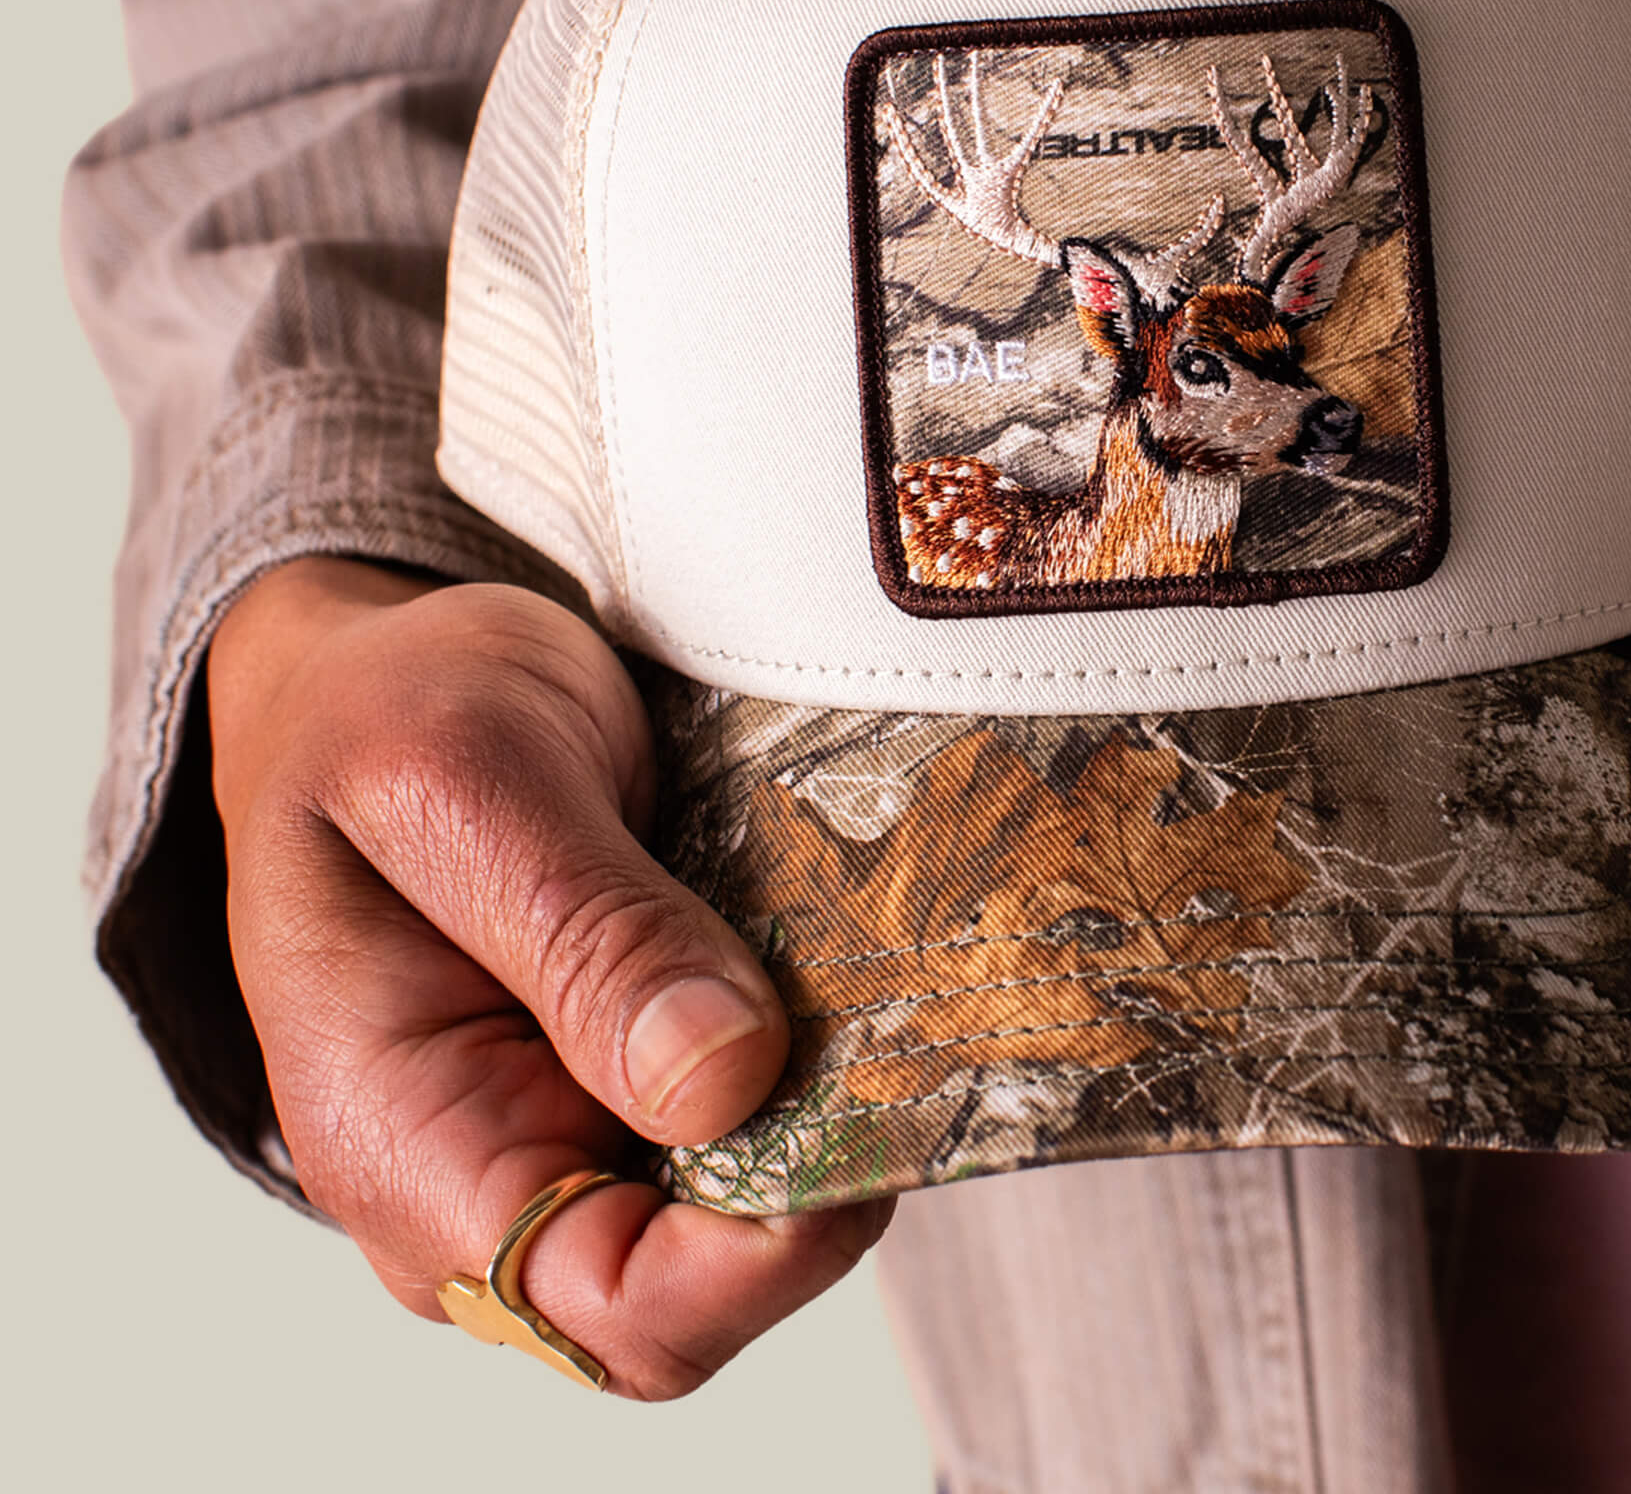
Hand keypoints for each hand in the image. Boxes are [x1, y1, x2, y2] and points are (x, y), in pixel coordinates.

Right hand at [208, 556, 891, 1397]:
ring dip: (838, 1104)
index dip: (762, 1253)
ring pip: (749, 1195)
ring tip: (901, 978)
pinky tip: (864, 964)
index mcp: (406, 1141)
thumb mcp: (465, 780)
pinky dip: (824, 1049)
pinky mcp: (636, 1062)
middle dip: (825, 1171)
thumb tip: (726, 1083)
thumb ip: (587, 935)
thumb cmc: (377, 713)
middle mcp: (494, 1169)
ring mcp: (572, 1122)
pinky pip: (755, 1104)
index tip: (867, 1117)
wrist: (373, 667)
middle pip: (706, 1277)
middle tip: (911, 1024)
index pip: (610, 1308)